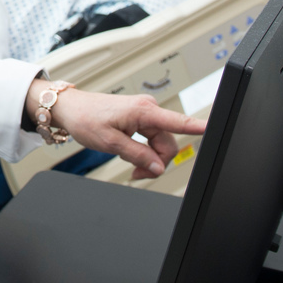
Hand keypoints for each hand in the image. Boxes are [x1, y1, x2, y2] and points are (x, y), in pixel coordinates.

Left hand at [26, 80, 204, 179]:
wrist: (70, 109)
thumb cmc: (86, 118)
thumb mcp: (110, 142)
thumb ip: (137, 155)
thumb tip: (157, 166)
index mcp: (143, 111)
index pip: (177, 121)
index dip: (197, 126)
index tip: (212, 127)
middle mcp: (147, 109)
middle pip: (168, 143)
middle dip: (156, 162)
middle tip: (136, 173)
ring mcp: (144, 113)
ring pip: (160, 144)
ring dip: (149, 159)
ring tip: (130, 166)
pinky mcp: (140, 118)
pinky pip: (152, 140)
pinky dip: (144, 152)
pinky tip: (130, 155)